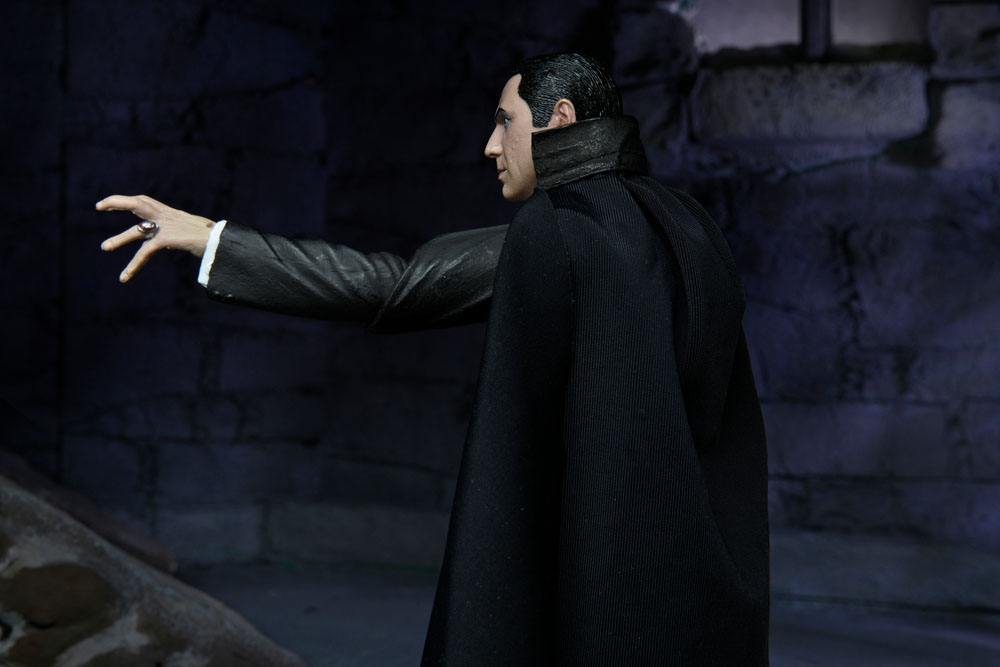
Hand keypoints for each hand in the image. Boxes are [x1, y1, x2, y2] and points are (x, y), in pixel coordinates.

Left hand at [96, 194, 216, 282]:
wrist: (226, 243)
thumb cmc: (219, 241)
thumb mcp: (199, 233)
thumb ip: (188, 234)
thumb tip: (192, 242)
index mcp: (175, 215)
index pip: (147, 202)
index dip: (128, 201)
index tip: (111, 203)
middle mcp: (169, 217)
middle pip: (139, 203)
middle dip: (118, 202)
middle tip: (99, 206)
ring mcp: (168, 227)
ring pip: (137, 230)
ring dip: (119, 239)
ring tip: (104, 248)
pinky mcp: (168, 239)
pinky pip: (145, 252)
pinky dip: (133, 265)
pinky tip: (124, 277)